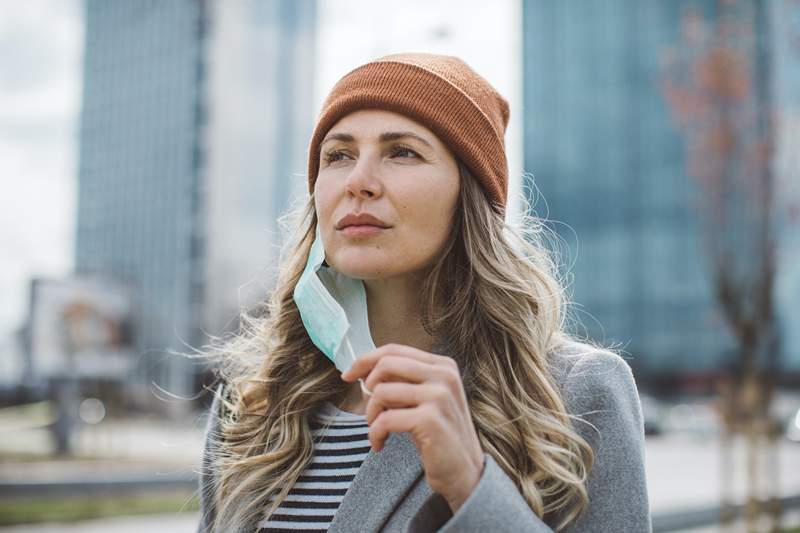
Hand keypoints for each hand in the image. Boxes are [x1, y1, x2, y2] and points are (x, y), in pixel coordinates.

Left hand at [341, 343, 484, 512]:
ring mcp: (439, 396)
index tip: (348, 375)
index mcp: (443, 365)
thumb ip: (402, 381)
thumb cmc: (438, 435)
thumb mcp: (424, 399)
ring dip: (370, 415)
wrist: (464, 472)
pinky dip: (375, 433)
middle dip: (367, 387)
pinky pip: (385, 419)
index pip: (394, 350)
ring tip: (377, 430)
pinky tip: (379, 444)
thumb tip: (364, 370)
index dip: (365, 360)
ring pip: (382, 392)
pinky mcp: (430, 420)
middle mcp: (444, 375)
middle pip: (386, 364)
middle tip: (368, 410)